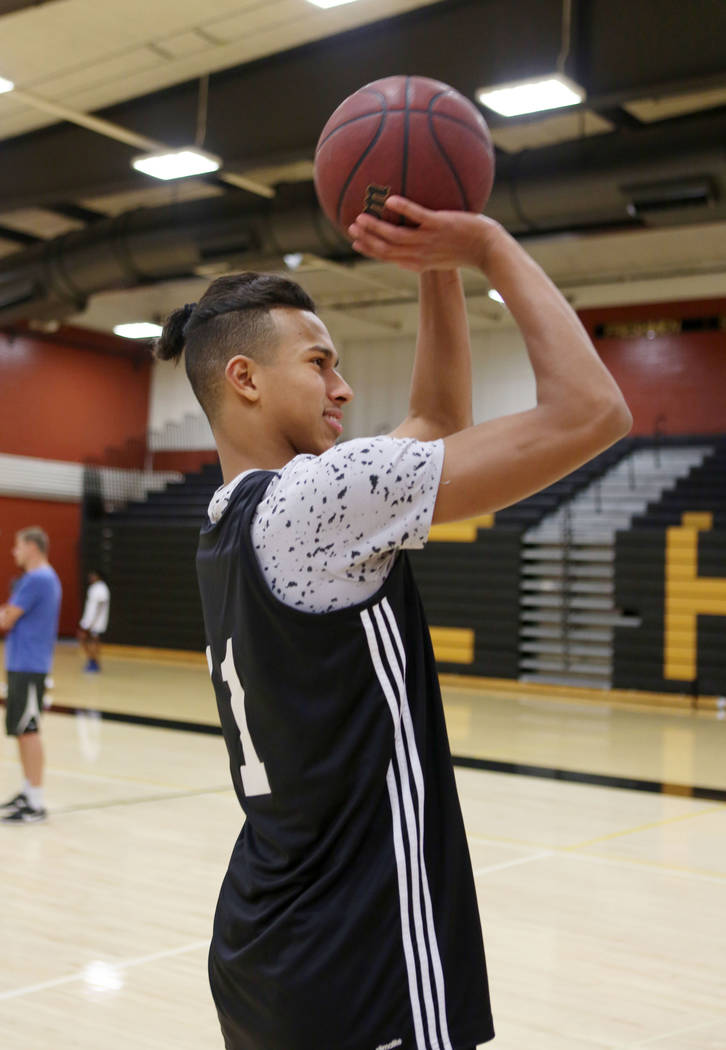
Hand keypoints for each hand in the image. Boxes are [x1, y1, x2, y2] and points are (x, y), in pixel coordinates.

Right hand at [348, 196, 500, 272]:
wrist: (490, 249)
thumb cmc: (469, 249)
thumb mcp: (444, 254)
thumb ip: (428, 247)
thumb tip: (418, 232)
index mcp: (419, 262)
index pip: (388, 257)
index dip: (370, 250)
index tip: (356, 243)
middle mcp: (421, 253)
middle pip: (386, 249)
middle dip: (367, 240)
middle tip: (351, 228)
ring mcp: (429, 239)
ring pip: (395, 236)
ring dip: (376, 227)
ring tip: (361, 217)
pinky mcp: (440, 224)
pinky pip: (418, 216)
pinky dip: (403, 209)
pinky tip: (391, 199)